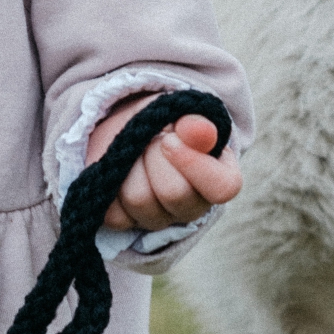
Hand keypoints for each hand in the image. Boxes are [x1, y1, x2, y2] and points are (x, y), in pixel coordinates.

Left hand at [86, 92, 241, 233]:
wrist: (130, 126)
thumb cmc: (164, 120)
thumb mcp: (181, 113)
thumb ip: (195, 124)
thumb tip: (202, 130)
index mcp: (218, 179)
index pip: (222, 188)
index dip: (196, 165)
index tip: (170, 139)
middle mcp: (192, 206)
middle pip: (174, 193)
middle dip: (155, 155)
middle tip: (152, 137)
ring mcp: (159, 218)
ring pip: (140, 200)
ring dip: (130, 164)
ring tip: (135, 148)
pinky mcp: (125, 220)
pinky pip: (115, 212)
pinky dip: (111, 180)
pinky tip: (120, 166)